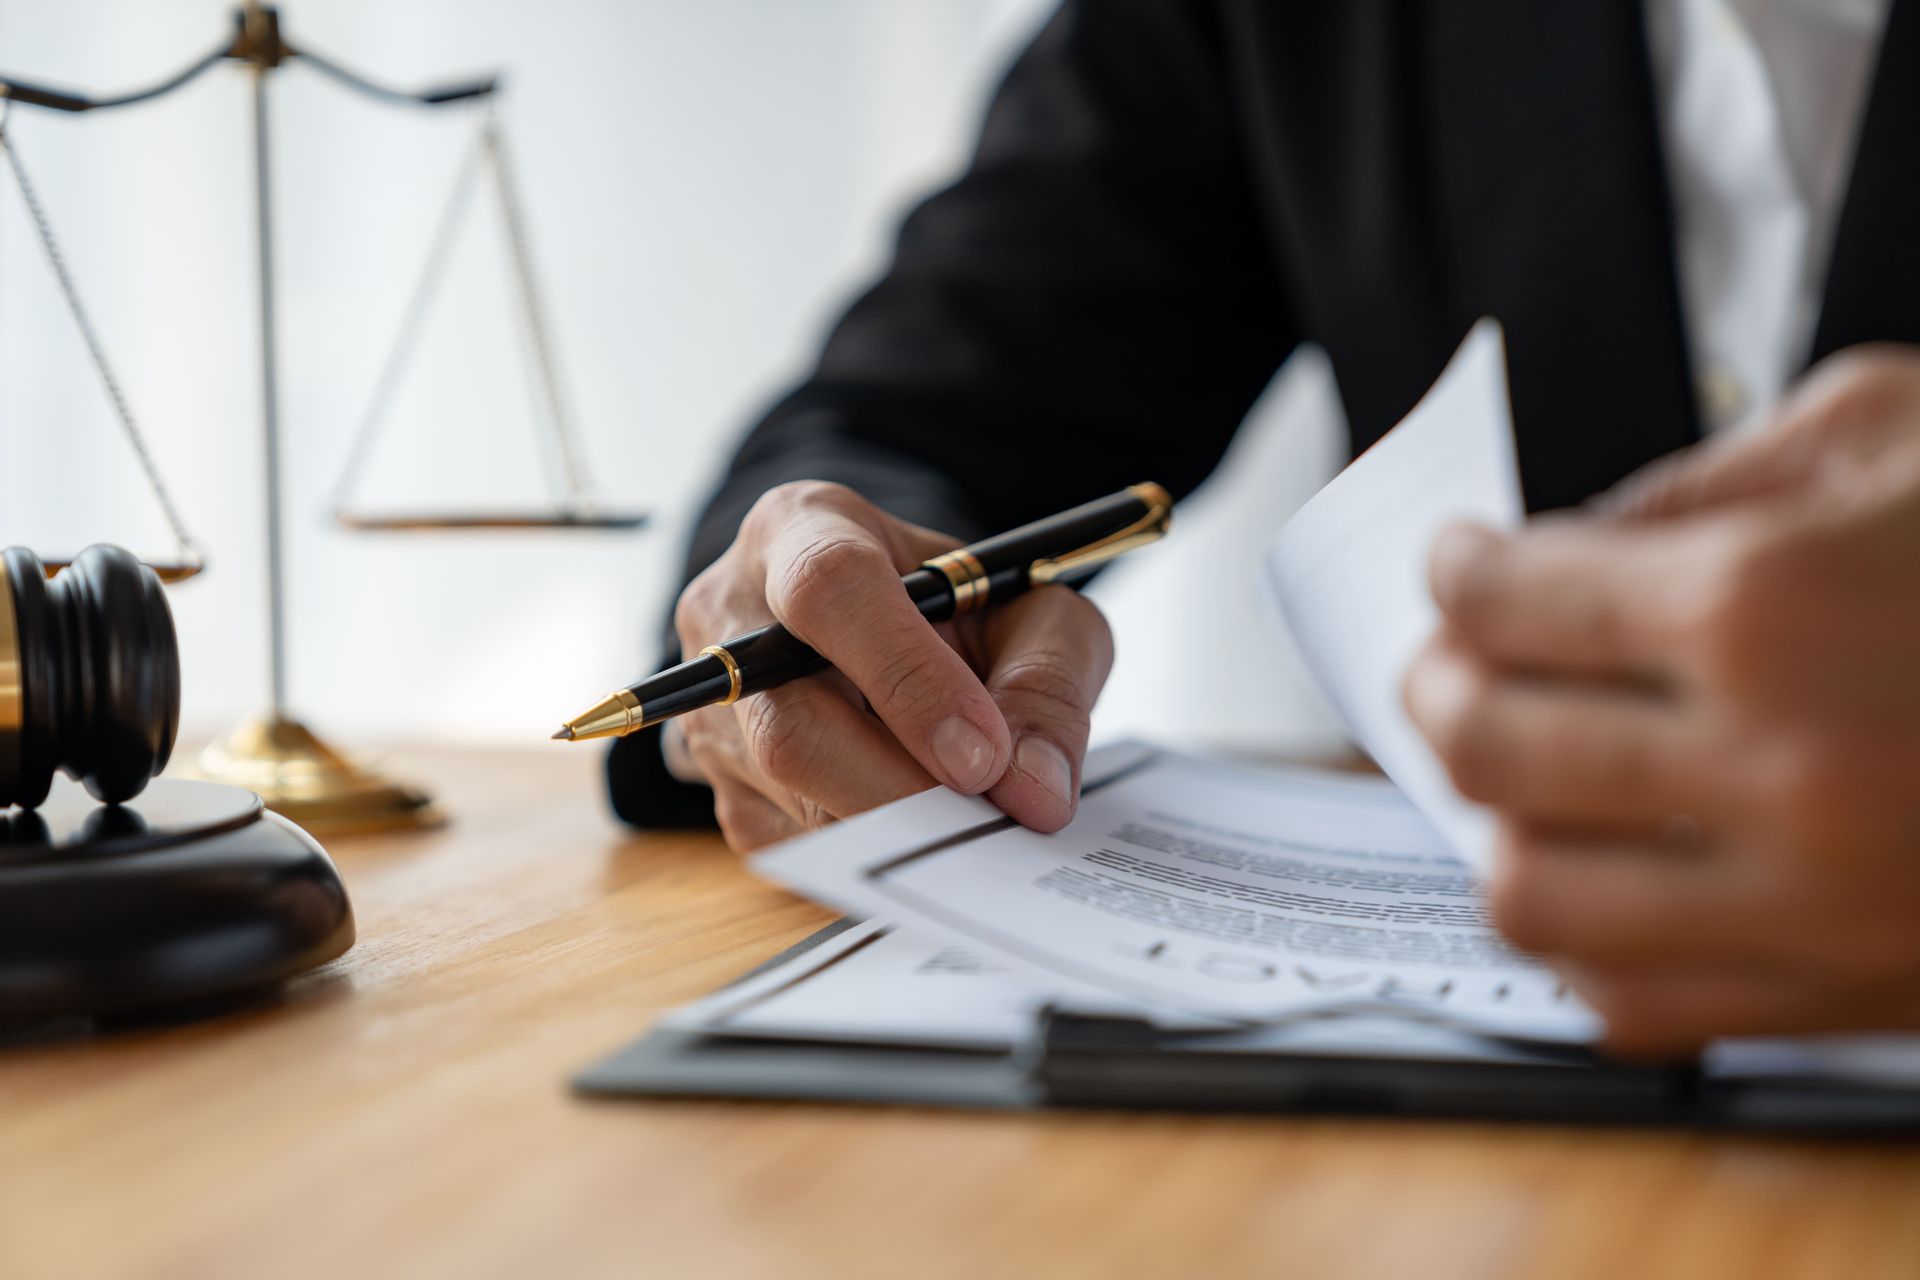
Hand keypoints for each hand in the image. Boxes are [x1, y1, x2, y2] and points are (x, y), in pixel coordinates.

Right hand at [671, 481, 1112, 851]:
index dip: (908, 681)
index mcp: (803, 528)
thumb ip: (1046, 677)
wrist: (891, 621)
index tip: (984, 758)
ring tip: (969, 826)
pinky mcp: (716, 780)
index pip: (829, 590)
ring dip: (892, 830)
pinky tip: (918, 828)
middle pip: (790, 724)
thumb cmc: (955, 605)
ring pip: (786, 798)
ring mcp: (708, 702)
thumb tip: (1036, 789)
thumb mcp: (1027, 605)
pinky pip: (787, 843)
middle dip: (902, 791)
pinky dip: (866, 851)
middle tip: (989, 825)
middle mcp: (731, 610)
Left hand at [1404, 345, 1919, 1053]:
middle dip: (1438, 684)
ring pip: (1529, 893)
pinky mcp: (1844, 988)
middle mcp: (1769, 766)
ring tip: (1507, 771)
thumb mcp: (1901, 430)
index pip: (1508, 599)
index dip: (1458, 570)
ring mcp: (1805, 897)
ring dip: (1488, 821)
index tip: (1459, 562)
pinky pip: (1632, 1002)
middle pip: (1487, 741)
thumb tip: (1576, 535)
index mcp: (1764, 604)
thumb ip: (1713, 475)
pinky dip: (1579, 942)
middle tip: (1452, 656)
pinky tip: (1597, 874)